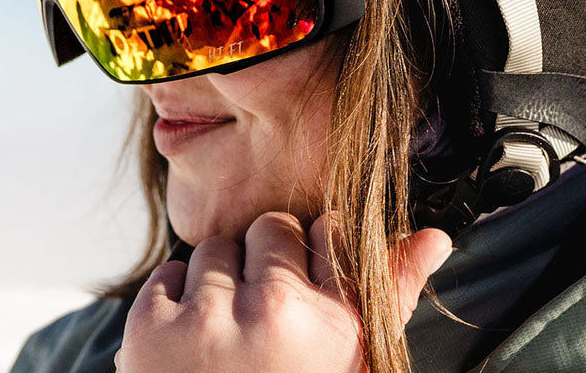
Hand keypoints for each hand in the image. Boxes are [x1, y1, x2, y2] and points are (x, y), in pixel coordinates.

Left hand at [114, 211, 451, 372]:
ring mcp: (208, 322)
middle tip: (263, 323)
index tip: (307, 288)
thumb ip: (391, 298)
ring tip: (226, 345)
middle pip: (271, 228)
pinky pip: (168, 273)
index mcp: (334, 329)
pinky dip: (174, 303)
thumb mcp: (354, 369)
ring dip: (218, 284)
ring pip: (216, 249)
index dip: (315, 258)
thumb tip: (435, 237)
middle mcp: (276, 315)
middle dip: (266, 263)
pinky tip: (189, 351)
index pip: (329, 232)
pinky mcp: (151, 331)